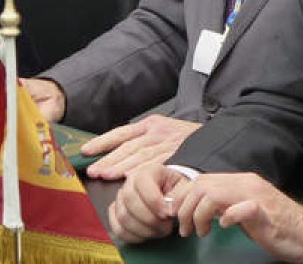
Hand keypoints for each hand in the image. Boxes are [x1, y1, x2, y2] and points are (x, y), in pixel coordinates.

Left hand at [83, 115, 200, 179]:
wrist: (216, 137)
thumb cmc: (187, 137)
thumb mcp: (165, 129)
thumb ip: (144, 139)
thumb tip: (115, 154)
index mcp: (152, 123)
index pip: (122, 133)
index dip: (103, 141)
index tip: (86, 150)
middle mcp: (158, 132)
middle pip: (128, 146)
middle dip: (109, 158)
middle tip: (95, 170)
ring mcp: (168, 143)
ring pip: (140, 155)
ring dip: (121, 166)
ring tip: (106, 175)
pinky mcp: (178, 154)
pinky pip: (156, 164)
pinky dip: (143, 171)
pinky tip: (131, 178)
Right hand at [107, 164, 185, 242]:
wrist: (169, 193)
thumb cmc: (176, 189)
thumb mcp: (182, 187)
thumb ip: (178, 195)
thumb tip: (170, 209)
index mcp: (147, 171)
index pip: (143, 183)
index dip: (154, 201)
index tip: (168, 214)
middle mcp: (129, 182)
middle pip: (130, 201)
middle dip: (150, 219)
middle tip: (166, 226)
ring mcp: (120, 199)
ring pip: (123, 217)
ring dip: (144, 230)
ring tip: (160, 231)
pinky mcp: (115, 213)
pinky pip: (117, 228)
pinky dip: (133, 236)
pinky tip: (148, 235)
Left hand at [169, 173, 302, 262]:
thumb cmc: (274, 223)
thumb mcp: (243, 210)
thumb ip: (223, 204)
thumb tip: (196, 207)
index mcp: (241, 181)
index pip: (202, 179)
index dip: (183, 197)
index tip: (177, 216)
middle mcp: (247, 184)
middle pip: (203, 185)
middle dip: (186, 208)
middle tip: (185, 228)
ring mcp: (257, 196)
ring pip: (214, 194)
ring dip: (199, 215)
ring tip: (201, 231)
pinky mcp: (265, 213)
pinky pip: (241, 209)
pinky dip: (227, 217)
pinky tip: (225, 226)